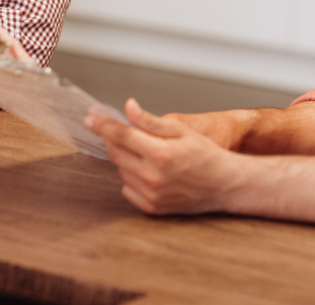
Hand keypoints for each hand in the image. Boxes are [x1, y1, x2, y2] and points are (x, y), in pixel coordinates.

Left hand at [85, 98, 242, 214]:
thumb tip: (129, 108)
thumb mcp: (181, 130)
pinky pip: (127, 189)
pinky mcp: (151, 207)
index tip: (90, 118)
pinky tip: (147, 170)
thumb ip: (151, 121)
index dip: (103, 125)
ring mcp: (151, 194)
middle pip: (117, 153)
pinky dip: (131, 177)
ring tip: (144, 152)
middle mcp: (153, 177)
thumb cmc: (205, 154)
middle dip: (112, 139)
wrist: (223, 184)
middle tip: (114, 130)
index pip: (122, 135)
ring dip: (125, 158)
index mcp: (160, 154)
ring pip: (120, 170)